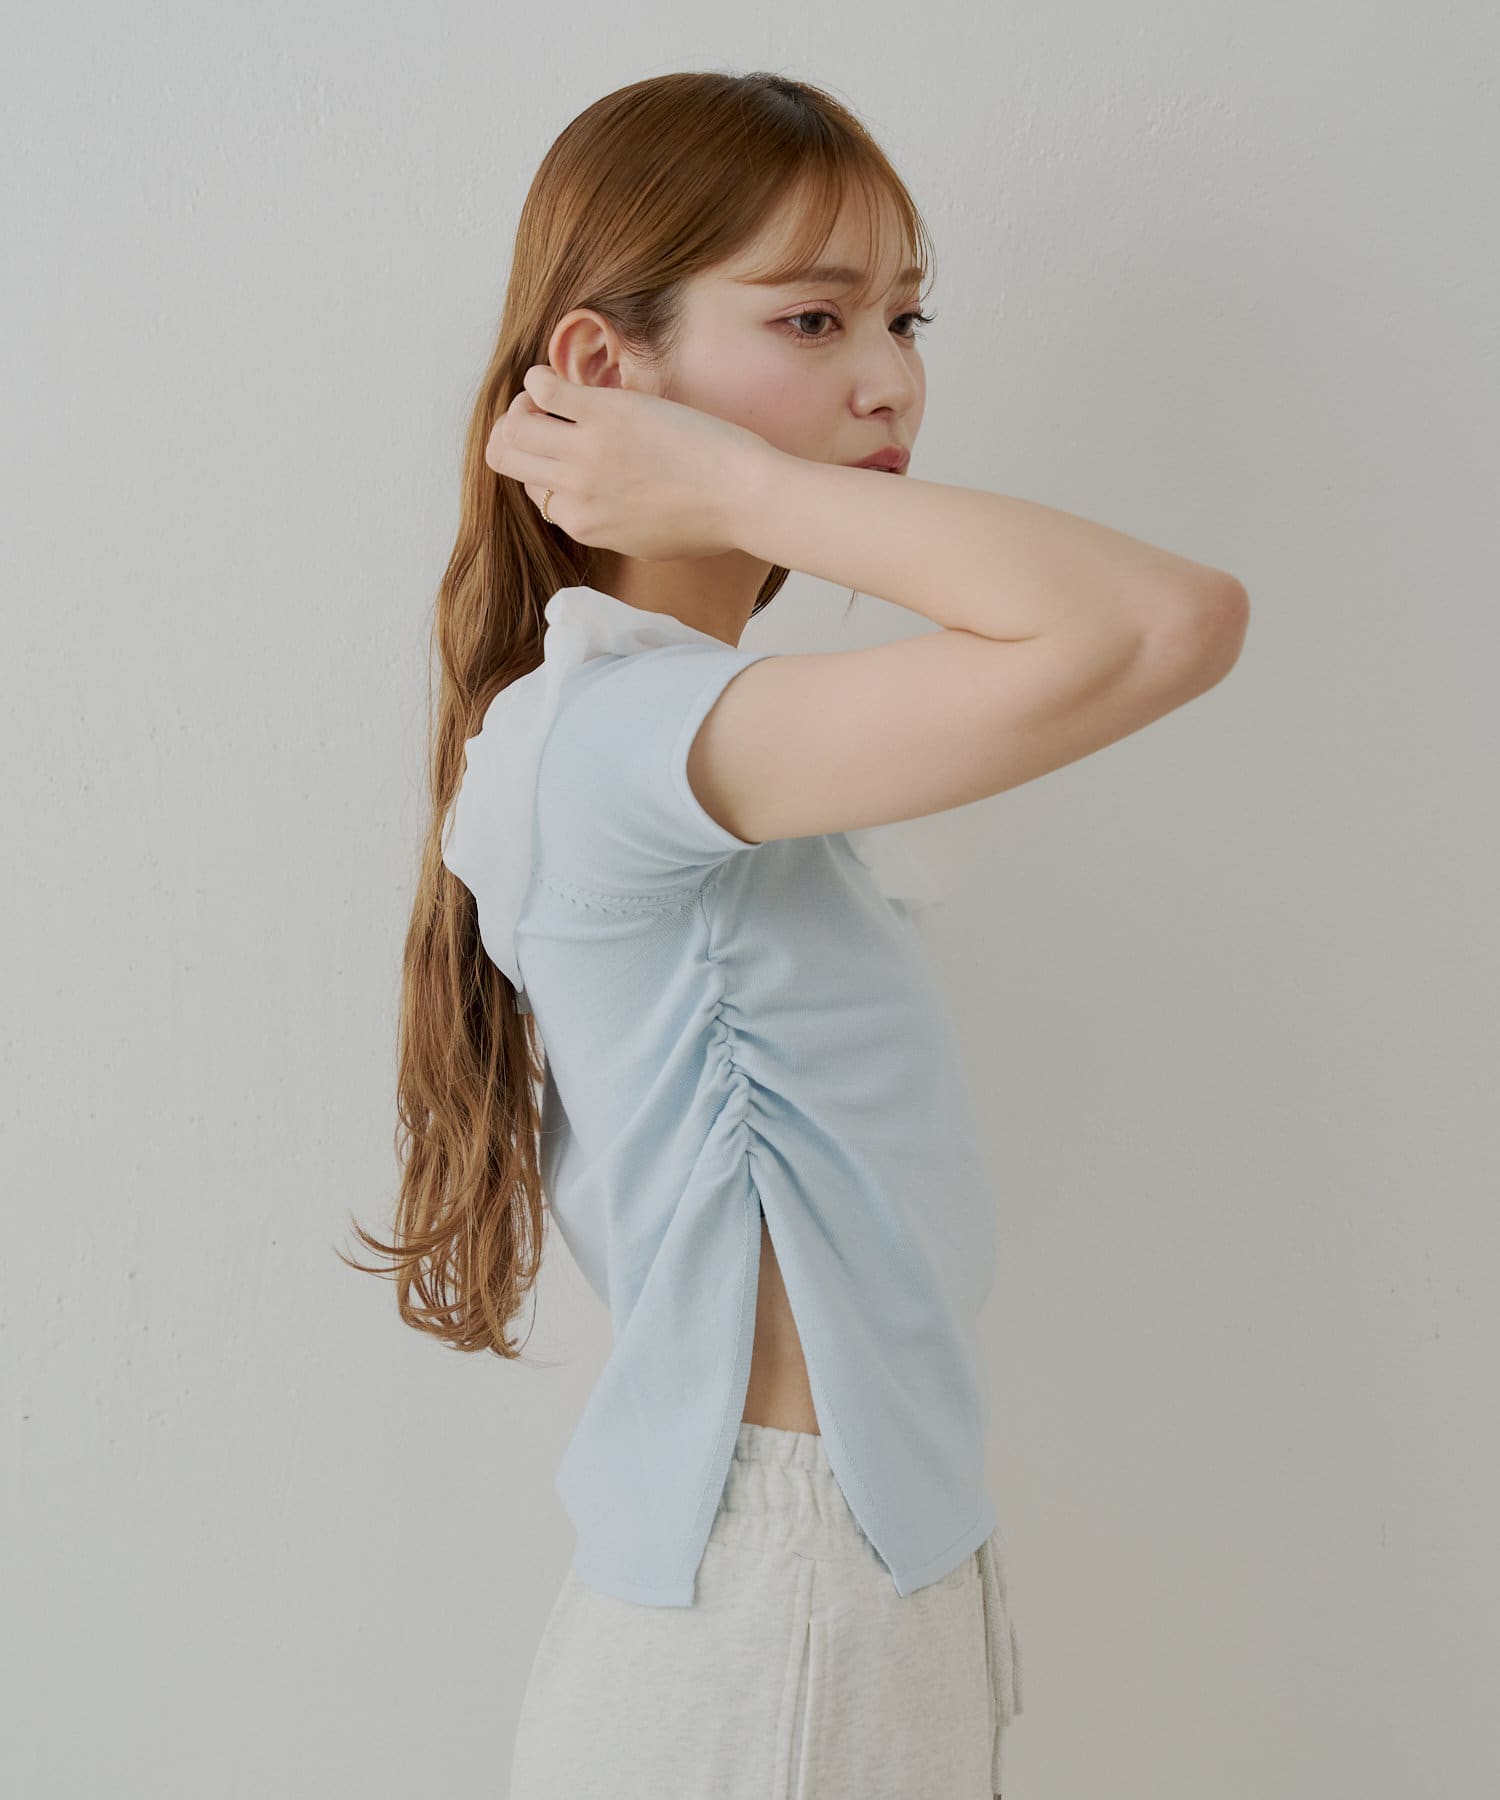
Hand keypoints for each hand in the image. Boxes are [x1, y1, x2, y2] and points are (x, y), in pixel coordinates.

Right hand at [485, 365, 777, 560]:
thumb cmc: (708, 518)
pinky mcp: (604, 414)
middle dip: (514, 433)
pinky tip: (559, 375)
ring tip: (548, 395)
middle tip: (539, 416)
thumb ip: (607, 524)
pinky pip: (543, 386)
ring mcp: (585, 454)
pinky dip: (540, 377)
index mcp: (582, 524)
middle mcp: (575, 493)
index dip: (548, 467)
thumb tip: (590, 505)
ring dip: (522, 405)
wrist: (744, 497)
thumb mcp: (645, 541)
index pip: (536, 491)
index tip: (569, 448)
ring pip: (513, 428)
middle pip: (507, 459)